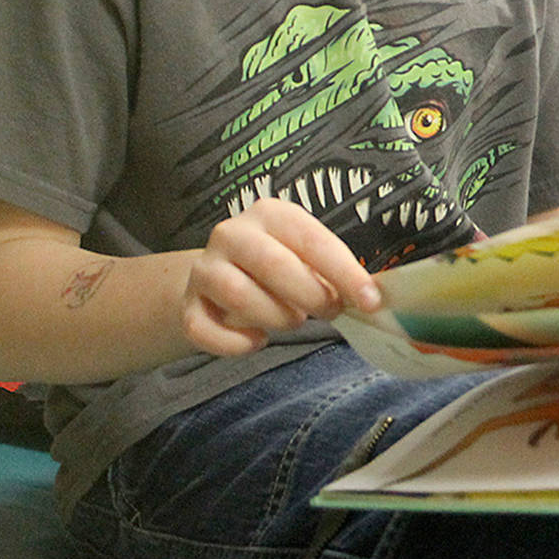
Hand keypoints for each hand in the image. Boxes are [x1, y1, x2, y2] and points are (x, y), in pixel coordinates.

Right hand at [184, 198, 379, 355]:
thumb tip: (370, 297)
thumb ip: (333, 274)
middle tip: (330, 312)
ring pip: (237, 294)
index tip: (371, 300)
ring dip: (275, 316)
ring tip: (292, 321)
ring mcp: (205, 267)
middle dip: (310, 295)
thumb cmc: (279, 267)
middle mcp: (233, 233)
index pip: (312, 240)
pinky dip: (234, 344)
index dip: (345, 273)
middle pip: (272, 263)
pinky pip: (204, 328)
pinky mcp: (188, 303)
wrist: (220, 277)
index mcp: (272, 214)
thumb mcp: (307, 259)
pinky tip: (256, 342)